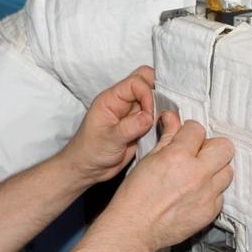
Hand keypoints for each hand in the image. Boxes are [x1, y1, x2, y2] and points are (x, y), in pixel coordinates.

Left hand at [60, 66, 155, 185]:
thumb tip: (149, 117)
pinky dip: (162, 121)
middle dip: (158, 94)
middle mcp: (123, 102)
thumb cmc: (90, 152)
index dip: (147, 94)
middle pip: (146, 82)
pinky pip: (156, 116)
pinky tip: (161, 131)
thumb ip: (129, 127)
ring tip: (160, 125)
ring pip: (154, 99)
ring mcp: (133, 113)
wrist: (88, 168)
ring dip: (161, 109)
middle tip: (159, 114)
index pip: (135, 82)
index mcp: (111, 99)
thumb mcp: (108, 140)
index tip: (149, 115)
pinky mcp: (140, 125)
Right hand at [105, 111, 233, 251]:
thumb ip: (166, 137)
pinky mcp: (210, 211)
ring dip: (215, 169)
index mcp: (178, 157)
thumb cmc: (135, 198)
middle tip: (199, 153)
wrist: (135, 229)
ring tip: (199, 174)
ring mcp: (207, 194)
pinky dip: (211, 191)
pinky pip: (221, 194)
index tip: (186, 136)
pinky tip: (195, 193)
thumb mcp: (148, 160)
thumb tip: (172, 119)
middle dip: (211, 146)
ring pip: (227, 171)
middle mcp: (197, 174)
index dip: (190, 131)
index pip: (198, 130)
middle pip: (225, 147)